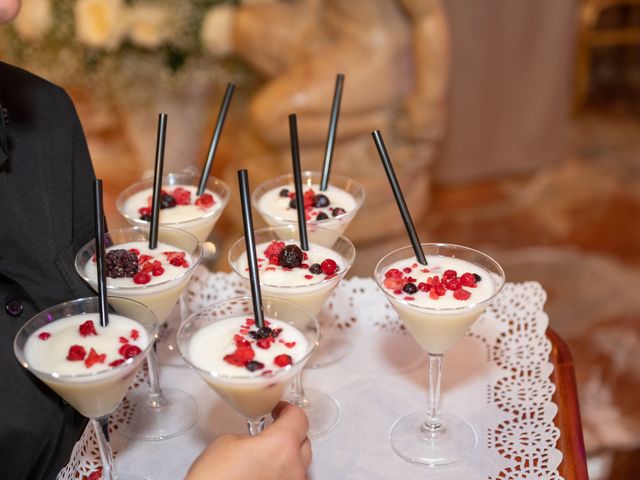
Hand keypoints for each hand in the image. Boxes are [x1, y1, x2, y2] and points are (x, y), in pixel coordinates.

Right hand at [186, 402, 311, 479]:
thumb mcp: (225, 443)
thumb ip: (249, 436)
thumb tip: (255, 442)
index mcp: (281, 445)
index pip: (298, 418)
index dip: (287, 410)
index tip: (280, 410)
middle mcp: (293, 468)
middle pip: (303, 442)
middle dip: (290, 435)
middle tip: (272, 433)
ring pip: (299, 466)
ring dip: (286, 459)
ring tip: (263, 459)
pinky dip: (280, 476)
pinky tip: (262, 476)